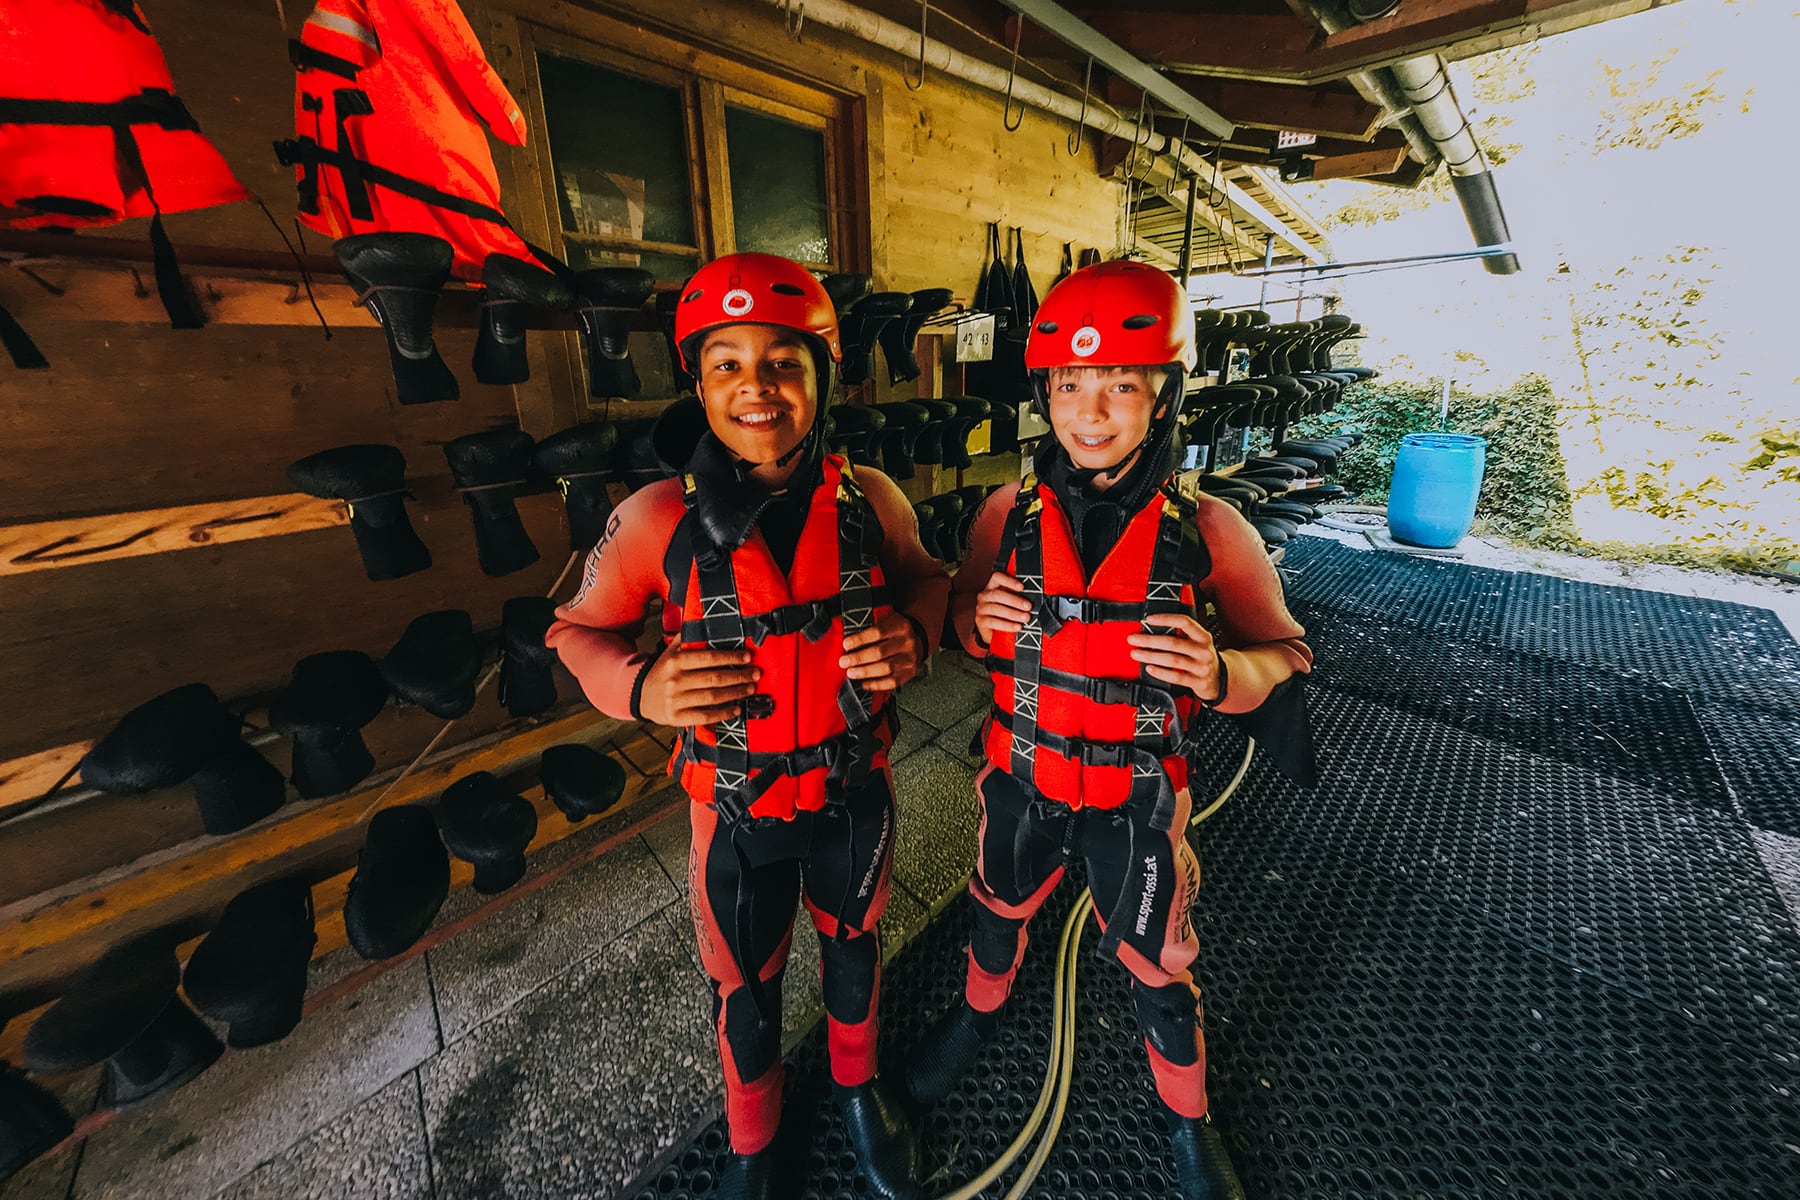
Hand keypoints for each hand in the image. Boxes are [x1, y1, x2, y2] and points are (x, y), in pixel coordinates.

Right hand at [638, 644, 761, 726]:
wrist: (640, 695)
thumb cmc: (663, 671)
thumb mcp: (670, 651)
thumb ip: (688, 638)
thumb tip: (707, 620)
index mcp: (675, 661)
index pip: (708, 657)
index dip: (730, 657)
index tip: (747, 656)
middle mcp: (675, 680)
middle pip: (714, 678)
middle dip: (739, 676)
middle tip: (756, 674)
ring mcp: (675, 700)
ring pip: (712, 697)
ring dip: (735, 693)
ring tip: (750, 689)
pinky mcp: (677, 717)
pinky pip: (705, 716)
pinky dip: (723, 713)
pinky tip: (736, 709)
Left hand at [839, 612, 923, 691]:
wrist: (917, 640)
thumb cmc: (895, 630)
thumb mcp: (886, 619)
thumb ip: (870, 625)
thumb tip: (848, 638)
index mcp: (899, 626)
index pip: (878, 632)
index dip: (860, 639)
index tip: (846, 644)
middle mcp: (907, 642)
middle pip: (880, 652)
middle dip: (859, 658)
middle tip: (844, 662)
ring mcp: (909, 659)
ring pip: (885, 668)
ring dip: (865, 672)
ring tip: (851, 673)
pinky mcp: (909, 673)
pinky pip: (891, 682)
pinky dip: (876, 684)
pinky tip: (864, 684)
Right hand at [974, 572, 1032, 644]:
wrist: (995, 632)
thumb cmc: (1006, 615)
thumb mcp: (1012, 603)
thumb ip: (1020, 596)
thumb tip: (1036, 595)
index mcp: (992, 586)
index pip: (997, 577)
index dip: (1009, 580)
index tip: (1022, 587)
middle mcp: (985, 596)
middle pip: (997, 594)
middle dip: (1015, 600)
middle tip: (1029, 607)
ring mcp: (981, 609)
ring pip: (996, 608)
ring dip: (1013, 613)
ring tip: (1026, 618)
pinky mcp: (981, 622)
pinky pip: (994, 622)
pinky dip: (1007, 625)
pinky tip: (1017, 626)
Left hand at [1127, 614, 1222, 700]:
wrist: (1219, 679)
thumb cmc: (1201, 657)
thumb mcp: (1197, 642)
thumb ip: (1181, 635)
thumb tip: (1151, 628)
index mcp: (1203, 636)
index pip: (1184, 622)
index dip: (1166, 619)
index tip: (1148, 619)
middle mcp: (1203, 650)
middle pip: (1173, 642)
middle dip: (1149, 640)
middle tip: (1133, 639)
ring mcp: (1202, 667)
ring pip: (1172, 659)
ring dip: (1151, 656)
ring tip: (1136, 654)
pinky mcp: (1198, 682)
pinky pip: (1176, 677)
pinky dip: (1160, 672)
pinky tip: (1149, 668)